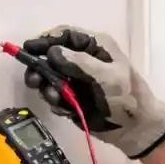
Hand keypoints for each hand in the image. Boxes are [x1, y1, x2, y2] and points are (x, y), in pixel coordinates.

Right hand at [22, 25, 164, 158]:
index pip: (66, 35)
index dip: (46, 40)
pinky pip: (55, 94)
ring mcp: (77, 79)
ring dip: (46, 86)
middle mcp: (84, 59)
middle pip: (52, 55)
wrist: (135, 128)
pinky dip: (55, 100)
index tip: (29, 48)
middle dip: (40, 66)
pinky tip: (63, 107)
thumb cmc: (127, 98)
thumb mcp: (107, 77)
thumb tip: (53, 52)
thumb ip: (80, 63)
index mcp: (96, 46)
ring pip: (50, 76)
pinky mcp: (73, 96)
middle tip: (33, 79)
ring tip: (52, 97)